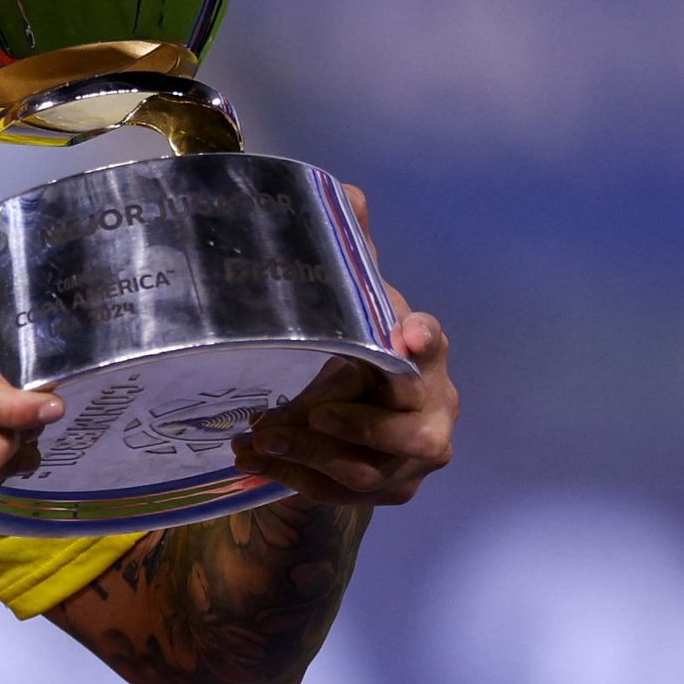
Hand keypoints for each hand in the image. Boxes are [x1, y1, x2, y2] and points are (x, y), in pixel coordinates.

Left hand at [232, 186, 456, 506]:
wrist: (359, 422)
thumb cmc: (361, 354)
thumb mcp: (354, 308)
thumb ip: (352, 256)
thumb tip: (348, 190)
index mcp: (426, 358)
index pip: (432, 347)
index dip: (421, 342)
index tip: (406, 335)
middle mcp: (433, 413)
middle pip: (402, 431)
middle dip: (345, 425)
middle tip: (298, 412)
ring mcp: (411, 461)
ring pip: (362, 470)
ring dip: (304, 452)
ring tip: (257, 433)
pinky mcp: (384, 491)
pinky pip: (335, 493)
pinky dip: (288, 475)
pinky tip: (250, 457)